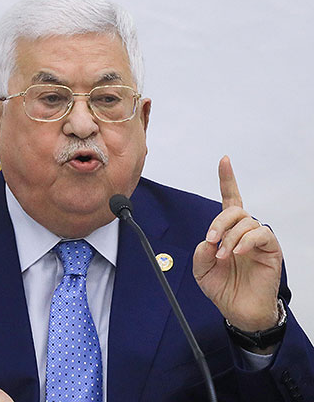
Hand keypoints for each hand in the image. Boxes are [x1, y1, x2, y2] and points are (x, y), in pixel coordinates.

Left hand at [193, 156, 282, 333]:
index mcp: (228, 231)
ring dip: (231, 237)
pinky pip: (261, 234)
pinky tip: (238, 253)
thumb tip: (208, 241)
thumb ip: (201, 253)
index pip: (230, 200)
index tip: (224, 160)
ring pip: (247, 222)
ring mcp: (259, 240)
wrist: (240, 311)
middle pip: (235, 210)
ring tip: (223, 256)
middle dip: (219, 222)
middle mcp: (245, 232)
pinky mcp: (271, 250)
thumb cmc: (224, 288)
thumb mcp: (202, 271)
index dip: (228, 179)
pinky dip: (247, 241)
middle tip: (212, 240)